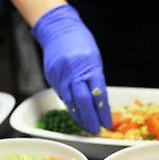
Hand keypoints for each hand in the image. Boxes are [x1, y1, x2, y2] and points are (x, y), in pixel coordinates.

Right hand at [32, 5, 111, 133]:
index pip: (98, 95)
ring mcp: (61, 75)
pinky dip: (69, 105)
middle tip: (95, 130)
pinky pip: (62, 95)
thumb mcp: (94, 59)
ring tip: (85, 126)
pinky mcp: (51, 77)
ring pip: (70, 102)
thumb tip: (98, 101)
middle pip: (83, 102)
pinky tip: (75, 112)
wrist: (58, 29)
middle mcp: (74, 72)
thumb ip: (95, 79)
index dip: (102, 112)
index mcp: (89, 66)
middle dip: (89, 119)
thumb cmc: (80, 41)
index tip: (106, 124)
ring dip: (78, 116)